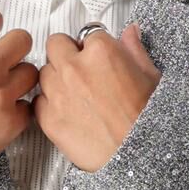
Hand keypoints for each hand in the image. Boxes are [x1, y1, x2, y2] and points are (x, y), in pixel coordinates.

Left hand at [31, 20, 159, 170]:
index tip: (97, 59)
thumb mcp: (150, 76)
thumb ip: (134, 49)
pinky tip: (68, 114)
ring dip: (55, 80)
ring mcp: (58, 92)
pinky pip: (38, 102)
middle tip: (79, 72)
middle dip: (66, 55)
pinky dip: (49, 106)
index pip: (86, 34)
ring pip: (44, 73)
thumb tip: (129, 32)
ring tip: (75, 97)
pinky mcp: (48, 118)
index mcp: (101, 50)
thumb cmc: (146, 119)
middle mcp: (74, 67)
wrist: (136, 156)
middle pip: (55, 46)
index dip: (92, 48)